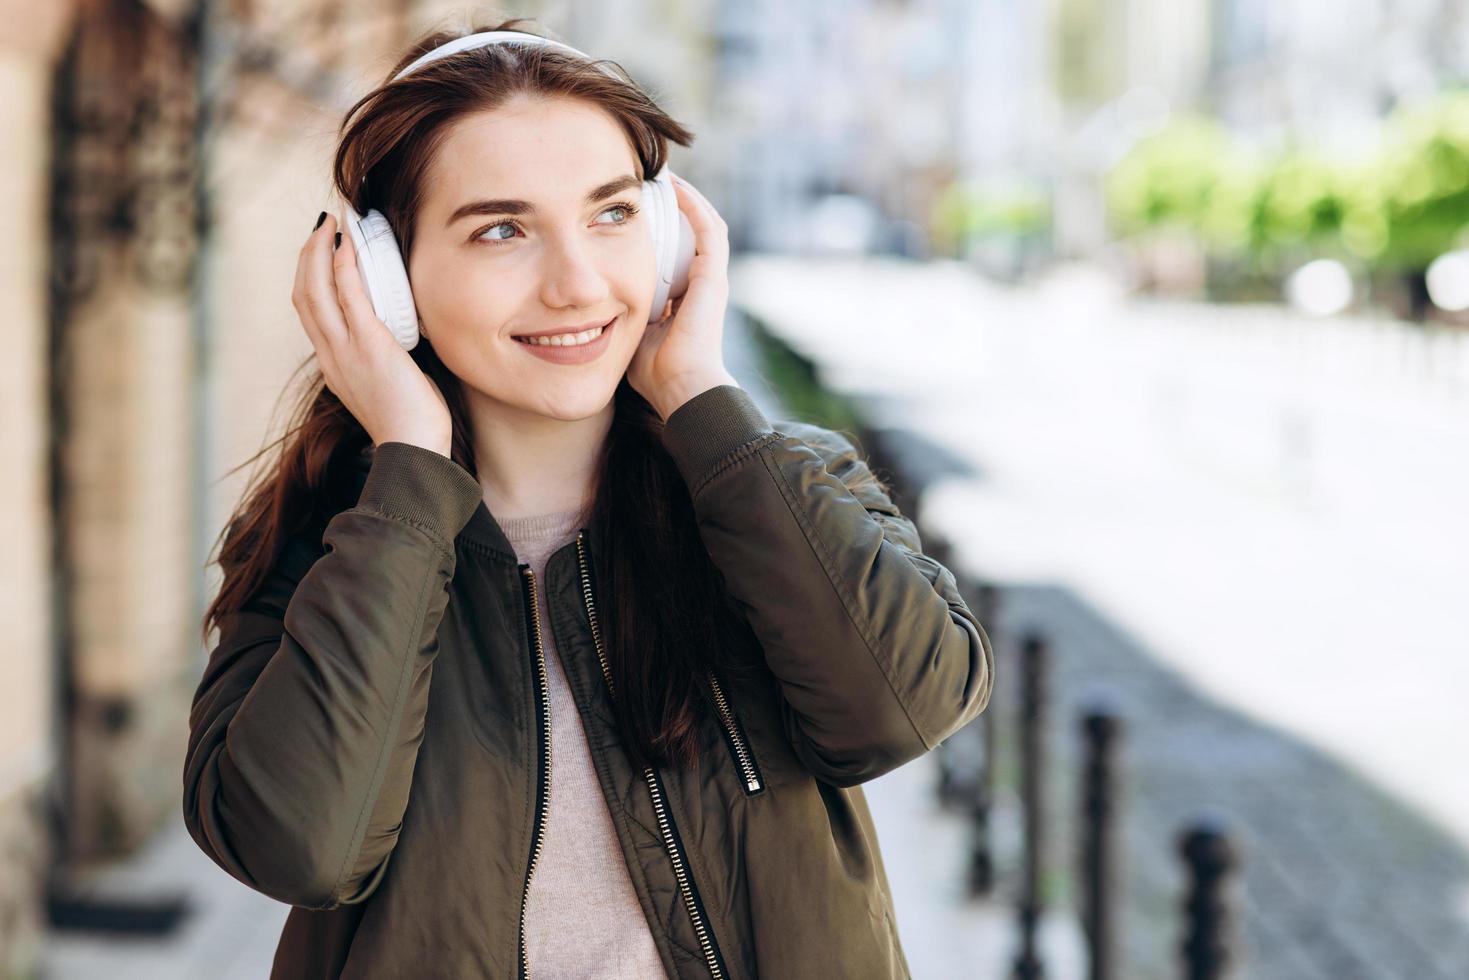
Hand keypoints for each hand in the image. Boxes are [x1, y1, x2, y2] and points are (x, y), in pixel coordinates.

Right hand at [291, 210, 452, 455]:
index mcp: (333, 365)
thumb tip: (402, 341)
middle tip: (322, 226)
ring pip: (316, 290)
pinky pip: (349, 297)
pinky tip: (349, 246)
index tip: (321, 252)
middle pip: (303, 294)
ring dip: (321, 251)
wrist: (414, 451)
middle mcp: (330, 355)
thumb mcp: (387, 385)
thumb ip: (385, 360)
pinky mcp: (368, 346)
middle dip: (308, 255)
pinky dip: (345, 267)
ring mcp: (345, 351)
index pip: (309, 313)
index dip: (309, 277)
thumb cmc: (411, 423)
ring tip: (333, 224)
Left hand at [626, 174, 738, 420]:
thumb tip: (588, 305)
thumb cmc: (656, 373)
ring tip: (665, 175)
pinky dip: (694, 207)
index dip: (660, 230)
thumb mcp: (630, 333)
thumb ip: (620, 315)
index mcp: (684, 299)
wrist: (682, 389)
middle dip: (675, 207)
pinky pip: (708, 230)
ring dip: (688, 198)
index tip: (635, 210)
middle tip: (651, 182)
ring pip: (706, 225)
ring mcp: (711, 280)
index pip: (676, 253)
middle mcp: (702, 286)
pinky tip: (675, 188)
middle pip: (693, 234)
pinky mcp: (713, 278)